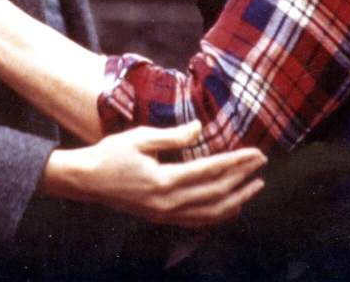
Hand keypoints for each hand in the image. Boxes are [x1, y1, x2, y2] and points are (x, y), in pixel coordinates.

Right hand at [42, 121, 265, 227]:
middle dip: (242, 179)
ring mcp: (165, 214)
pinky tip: (231, 206)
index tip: (255, 153)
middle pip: (216, 194)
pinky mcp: (162, 218)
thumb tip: (201, 128)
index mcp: (164, 181)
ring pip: (210, 213)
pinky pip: (197, 220)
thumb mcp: (141, 137)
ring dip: (236, 199)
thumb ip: (173, 136)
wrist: (87, 180)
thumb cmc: (112, 153)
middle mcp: (168, 203)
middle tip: (262, 164)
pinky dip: (219, 214)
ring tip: (255, 186)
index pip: (210, 171)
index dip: (235, 162)